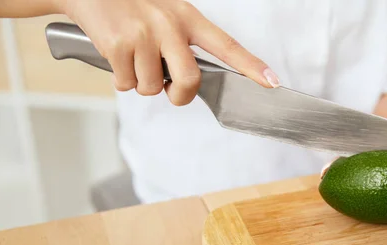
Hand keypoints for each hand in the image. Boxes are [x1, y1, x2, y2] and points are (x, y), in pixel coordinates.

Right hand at [60, 0, 278, 105]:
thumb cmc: (129, 6)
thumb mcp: (164, 14)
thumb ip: (182, 43)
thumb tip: (188, 83)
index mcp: (187, 17)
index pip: (226, 45)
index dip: (251, 66)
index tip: (272, 82)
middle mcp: (169, 24)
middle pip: (189, 80)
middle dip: (179, 95)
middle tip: (167, 88)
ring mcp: (143, 34)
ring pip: (151, 87)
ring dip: (140, 83)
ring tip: (131, 57)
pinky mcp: (118, 44)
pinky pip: (125, 84)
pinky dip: (119, 79)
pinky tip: (115, 55)